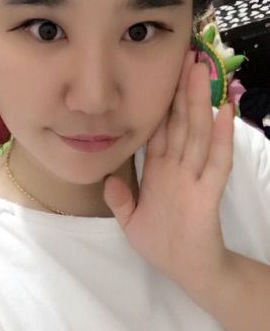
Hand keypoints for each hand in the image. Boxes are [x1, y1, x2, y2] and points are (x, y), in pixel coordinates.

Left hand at [104, 50, 234, 292]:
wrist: (185, 271)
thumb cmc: (161, 243)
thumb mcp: (131, 220)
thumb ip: (120, 199)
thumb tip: (107, 179)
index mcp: (158, 171)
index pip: (159, 131)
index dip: (159, 105)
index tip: (160, 78)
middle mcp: (176, 168)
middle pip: (179, 124)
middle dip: (181, 93)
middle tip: (185, 59)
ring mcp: (194, 178)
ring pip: (197, 134)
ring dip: (199, 104)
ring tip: (201, 73)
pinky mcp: (208, 194)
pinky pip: (216, 163)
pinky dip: (220, 138)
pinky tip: (223, 113)